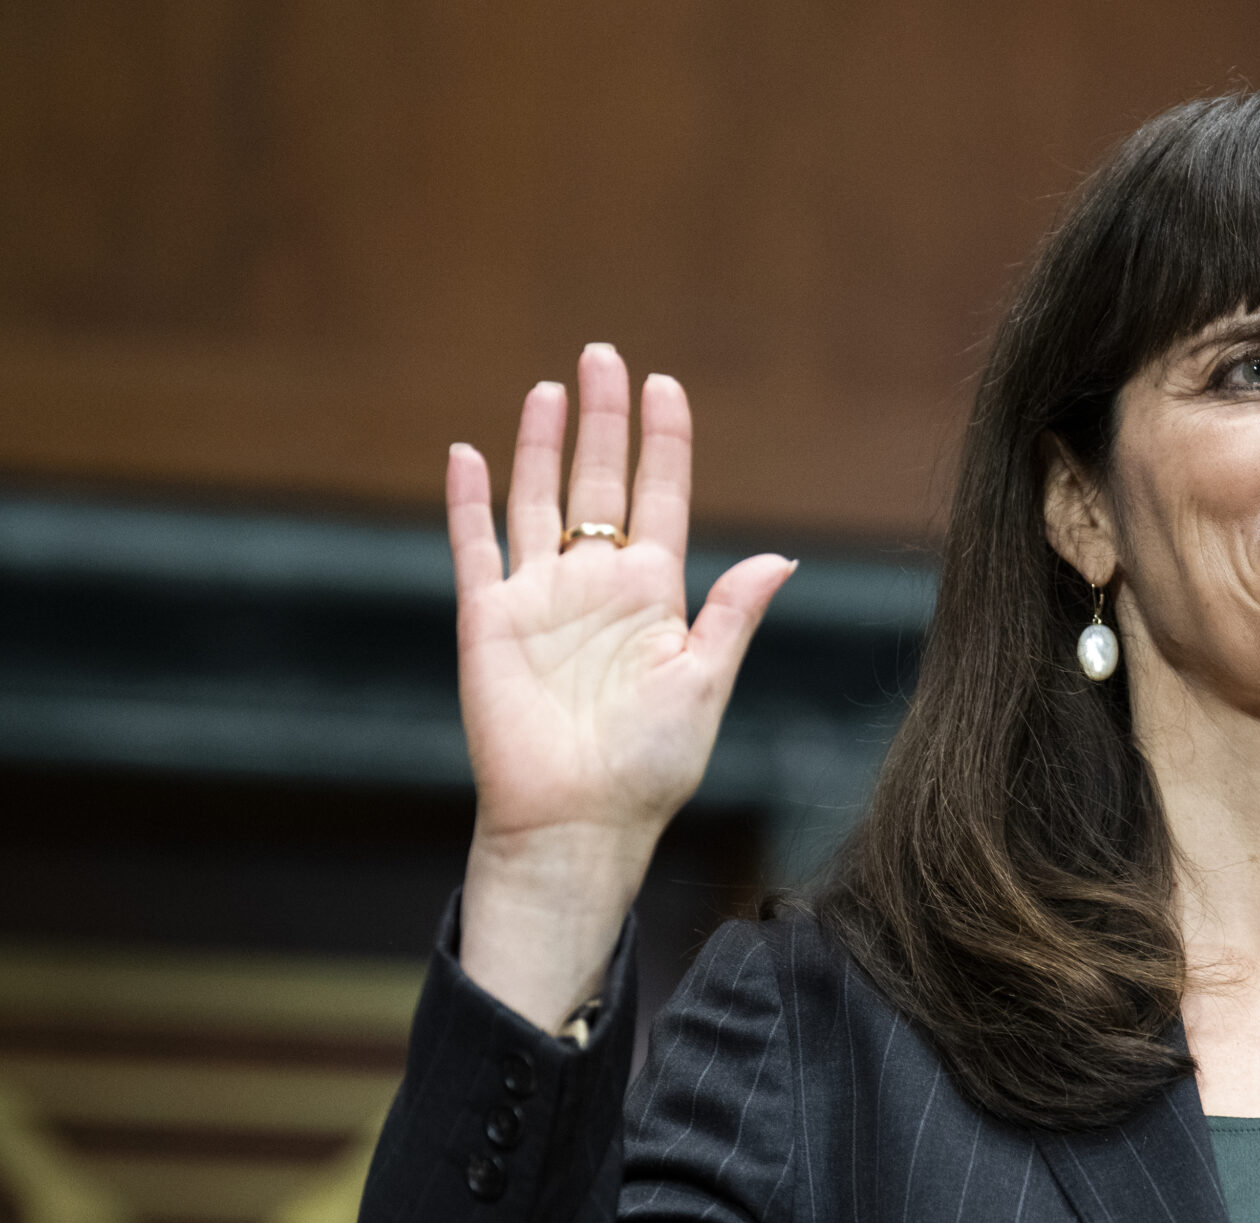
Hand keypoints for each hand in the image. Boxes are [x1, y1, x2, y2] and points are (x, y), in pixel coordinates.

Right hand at [449, 344, 792, 1026]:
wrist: (579, 822)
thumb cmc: (649, 766)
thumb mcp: (703, 682)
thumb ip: (733, 614)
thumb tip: (783, 558)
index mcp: (655, 596)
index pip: (661, 498)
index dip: (664, 442)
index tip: (667, 385)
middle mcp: (596, 586)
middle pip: (599, 483)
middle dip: (604, 420)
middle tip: (604, 355)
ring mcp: (540, 598)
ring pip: (538, 500)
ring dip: (544, 444)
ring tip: (552, 387)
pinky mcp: (488, 619)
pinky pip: (474, 547)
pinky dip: (468, 500)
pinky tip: (468, 451)